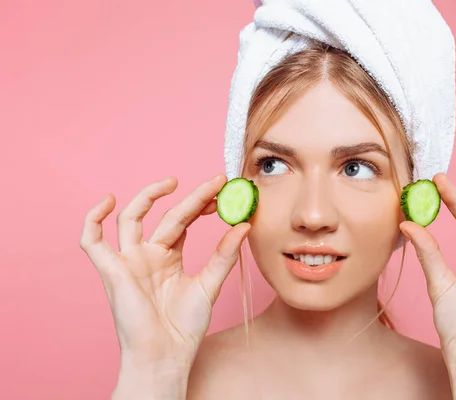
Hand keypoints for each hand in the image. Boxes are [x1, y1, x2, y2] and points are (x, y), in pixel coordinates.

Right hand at [79, 174, 249, 370]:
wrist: (166, 355)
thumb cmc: (184, 326)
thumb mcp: (209, 284)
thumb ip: (224, 255)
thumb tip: (244, 225)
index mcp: (168, 257)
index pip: (183, 220)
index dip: (200, 203)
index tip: (222, 190)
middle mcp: (147, 254)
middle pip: (166, 216)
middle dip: (190, 198)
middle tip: (215, 184)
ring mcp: (128, 261)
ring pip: (130, 219)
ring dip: (147, 197)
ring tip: (173, 182)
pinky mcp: (112, 271)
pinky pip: (92, 242)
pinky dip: (92, 220)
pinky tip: (108, 201)